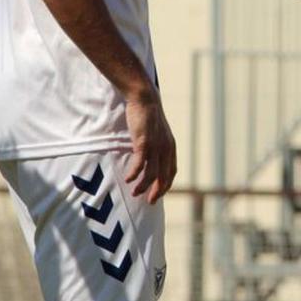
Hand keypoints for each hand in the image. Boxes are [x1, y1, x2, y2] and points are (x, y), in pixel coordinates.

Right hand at [123, 90, 176, 204]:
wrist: (144, 99)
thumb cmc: (148, 116)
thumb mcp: (157, 133)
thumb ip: (157, 145)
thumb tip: (150, 157)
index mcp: (170, 147)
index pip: (171, 172)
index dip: (165, 185)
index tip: (157, 195)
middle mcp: (166, 149)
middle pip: (164, 176)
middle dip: (156, 191)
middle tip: (149, 202)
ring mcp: (156, 146)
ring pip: (152, 173)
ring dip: (143, 186)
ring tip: (134, 193)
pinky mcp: (144, 142)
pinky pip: (140, 164)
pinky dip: (135, 174)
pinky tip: (128, 179)